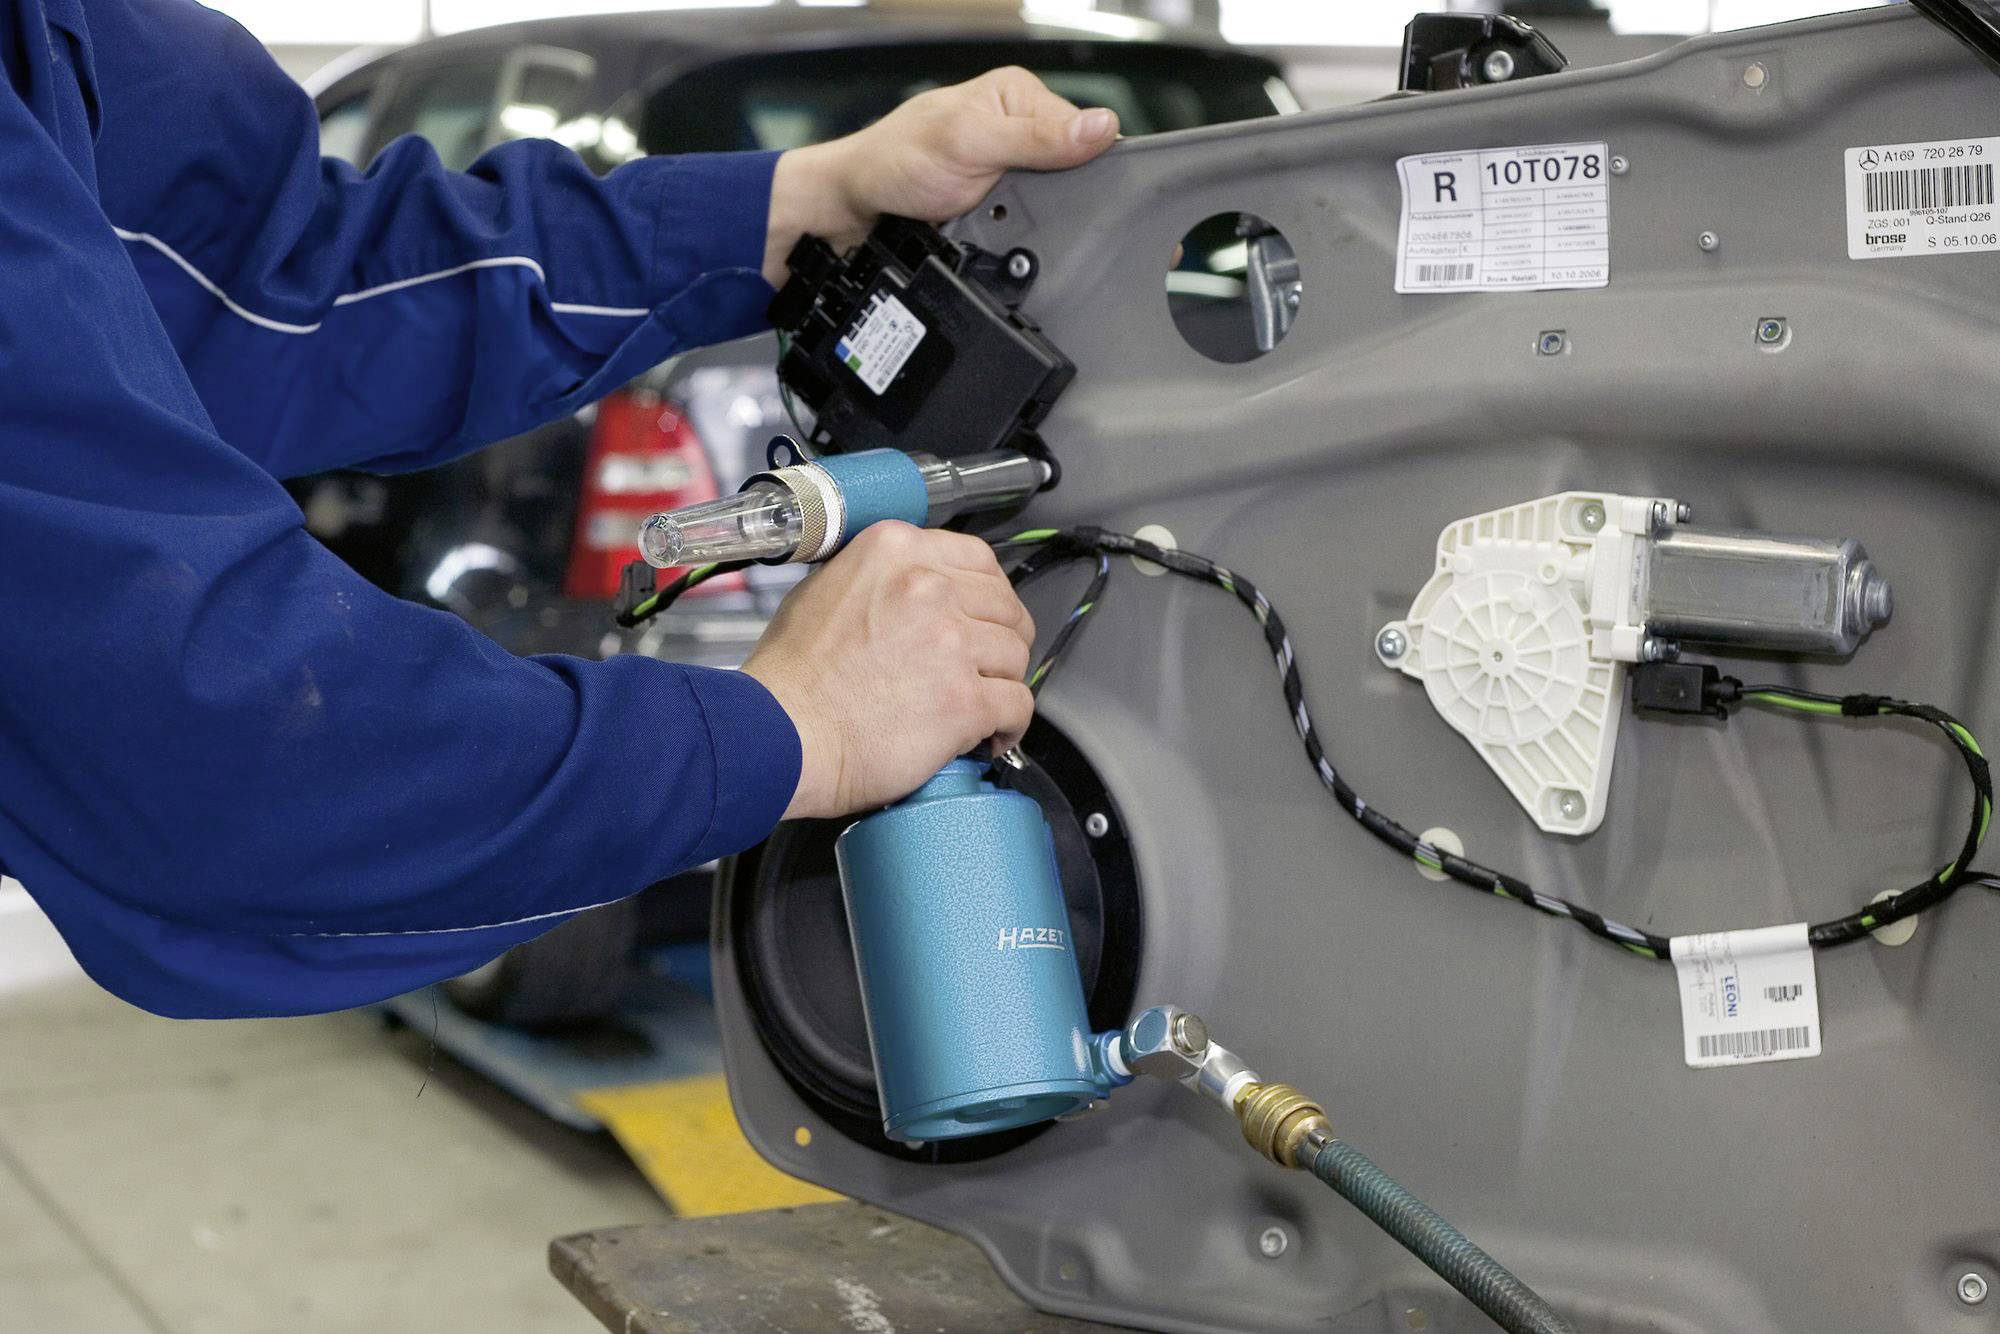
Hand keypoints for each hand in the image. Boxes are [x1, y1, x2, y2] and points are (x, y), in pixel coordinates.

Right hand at [743, 523, 1036, 819]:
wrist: (778, 735)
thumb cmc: (790, 678)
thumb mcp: (823, 589)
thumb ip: (878, 577)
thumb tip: (910, 587)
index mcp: (895, 550)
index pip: (978, 559)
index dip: (987, 596)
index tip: (982, 618)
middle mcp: (928, 587)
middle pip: (1006, 607)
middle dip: (1002, 641)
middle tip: (985, 667)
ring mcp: (951, 642)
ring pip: (1016, 656)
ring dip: (1002, 683)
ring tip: (979, 706)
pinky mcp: (964, 698)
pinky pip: (1018, 705)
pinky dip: (1009, 725)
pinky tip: (989, 736)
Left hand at [763, 67, 1118, 284]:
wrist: (857, 206)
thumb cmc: (896, 160)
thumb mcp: (970, 142)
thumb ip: (1036, 137)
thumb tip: (1102, 127)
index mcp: (1018, 95)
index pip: (1084, 127)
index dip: (1088, 161)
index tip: (1077, 188)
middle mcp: (1019, 126)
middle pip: (1074, 167)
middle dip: (1058, 195)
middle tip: (1021, 206)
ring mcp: (1011, 166)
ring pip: (1056, 200)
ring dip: (1038, 219)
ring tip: (1005, 219)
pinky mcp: (1001, 200)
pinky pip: (1032, 222)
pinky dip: (1021, 234)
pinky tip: (1003, 233)